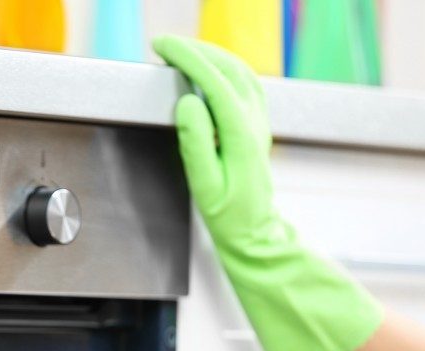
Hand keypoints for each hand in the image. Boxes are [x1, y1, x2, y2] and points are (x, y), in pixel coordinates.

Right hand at [153, 35, 276, 249]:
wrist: (254, 230)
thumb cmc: (227, 214)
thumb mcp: (204, 185)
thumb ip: (195, 143)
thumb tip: (186, 104)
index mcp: (241, 134)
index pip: (214, 82)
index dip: (188, 59)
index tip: (164, 47)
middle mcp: (255, 122)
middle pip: (228, 68)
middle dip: (195, 50)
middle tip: (164, 45)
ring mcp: (260, 120)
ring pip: (239, 71)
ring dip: (210, 55)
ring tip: (181, 52)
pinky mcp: (257, 123)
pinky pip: (244, 82)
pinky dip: (223, 66)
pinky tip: (209, 68)